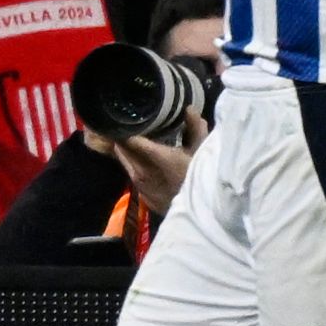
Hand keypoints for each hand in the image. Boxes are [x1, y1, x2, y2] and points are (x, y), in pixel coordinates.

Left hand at [87, 111, 204, 214]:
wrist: (201, 216)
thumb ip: (195, 129)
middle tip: (127, 123)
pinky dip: (135, 166)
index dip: (124, 126)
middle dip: (122, 136)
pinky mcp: (142, 196)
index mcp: (156, 158)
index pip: (130, 139)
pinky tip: (144, 162)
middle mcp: (142, 172)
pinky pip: (133, 175)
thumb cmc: (203, 180)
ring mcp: (140, 186)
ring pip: (126, 162)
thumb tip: (188, 109)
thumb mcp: (203, 152)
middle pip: (122, 149)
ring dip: (128, 151)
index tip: (122, 114)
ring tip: (134, 139)